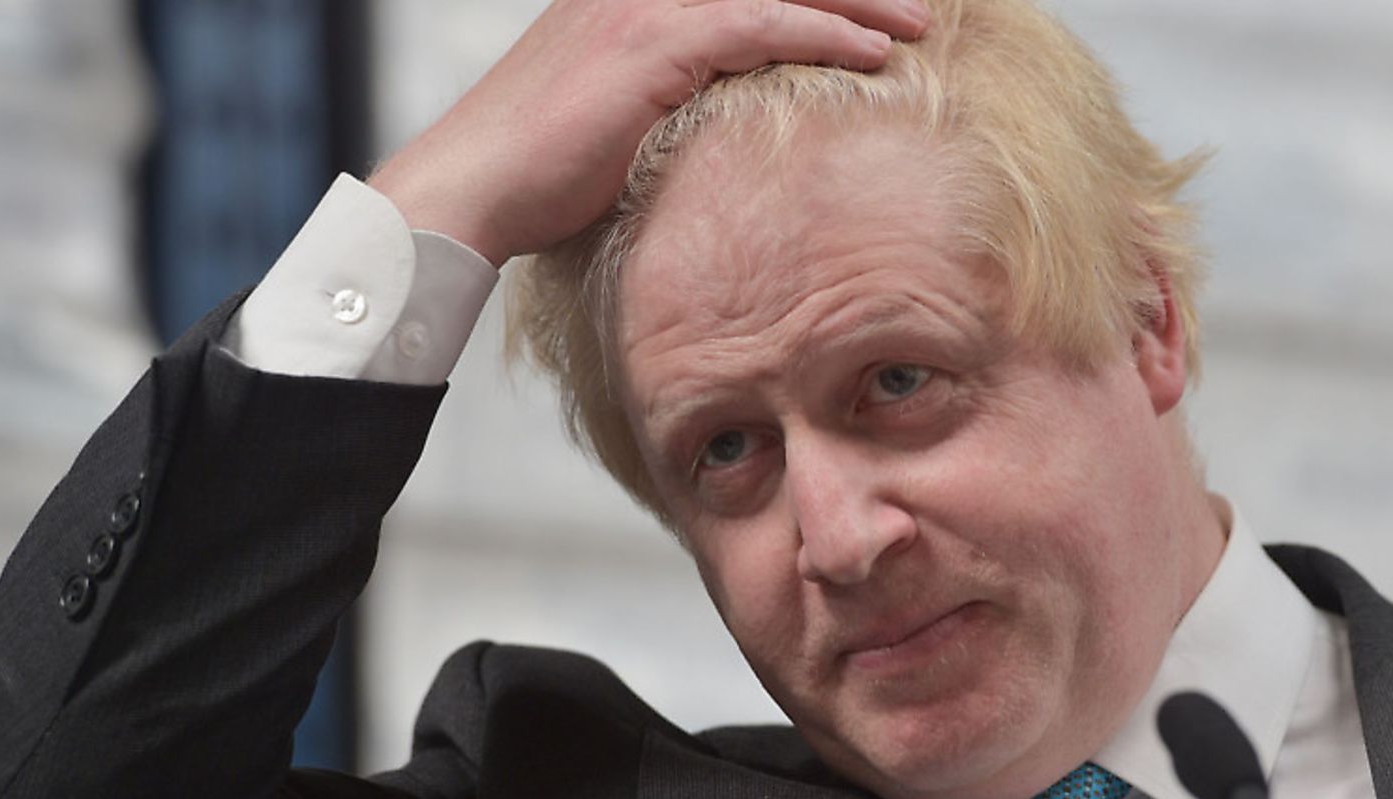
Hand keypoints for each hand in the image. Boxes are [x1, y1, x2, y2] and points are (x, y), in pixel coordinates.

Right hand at [368, 0, 928, 266]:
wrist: (474, 186)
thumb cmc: (538, 170)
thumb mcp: (610, 112)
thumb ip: (667, 94)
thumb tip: (720, 122)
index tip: (867, 1)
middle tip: (913, 1)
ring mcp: (644, 6)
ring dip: (857, 2)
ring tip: (917, 22)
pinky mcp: (653, 43)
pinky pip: (763, 24)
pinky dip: (826, 35)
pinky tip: (874, 54)